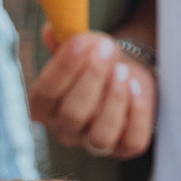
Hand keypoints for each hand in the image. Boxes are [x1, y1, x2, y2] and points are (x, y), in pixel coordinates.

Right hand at [29, 30, 156, 158]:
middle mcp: (65, 130)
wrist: (123, 71)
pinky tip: (136, 86)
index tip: (81, 42)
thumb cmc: (94, 60)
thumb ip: (63, 40)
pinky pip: (132, 141)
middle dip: (91, 79)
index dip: (62, 68)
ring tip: (122, 70)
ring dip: (113, 100)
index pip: (45, 94)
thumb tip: (49, 31)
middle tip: (106, 50)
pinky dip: (137, 113)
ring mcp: (94, 143)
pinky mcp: (125, 148)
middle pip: (72, 115)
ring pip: (100, 137)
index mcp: (44, 108)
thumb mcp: (79, 45)